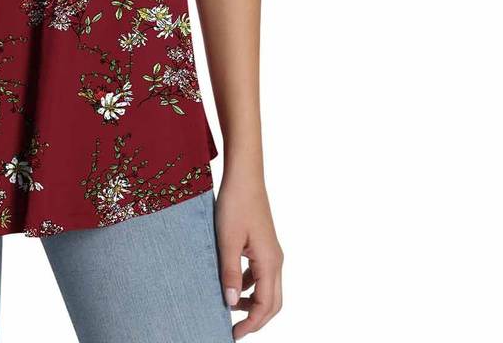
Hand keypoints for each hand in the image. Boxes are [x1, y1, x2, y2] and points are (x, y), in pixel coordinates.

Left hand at [215, 173, 282, 338]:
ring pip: (267, 288)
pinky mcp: (263, 244)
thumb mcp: (227, 240)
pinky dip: (249, 285)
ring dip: (252, 302)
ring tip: (229, 307)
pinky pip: (260, 273)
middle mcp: (275, 260)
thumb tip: (231, 303)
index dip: (251, 324)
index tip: (233, 334)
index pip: (266, 306)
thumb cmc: (236, 203)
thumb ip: (229, 272)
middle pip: (272, 302)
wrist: (244, 176)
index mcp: (269, 262)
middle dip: (256, 319)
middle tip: (234, 328)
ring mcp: (270, 252)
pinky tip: (231, 282)